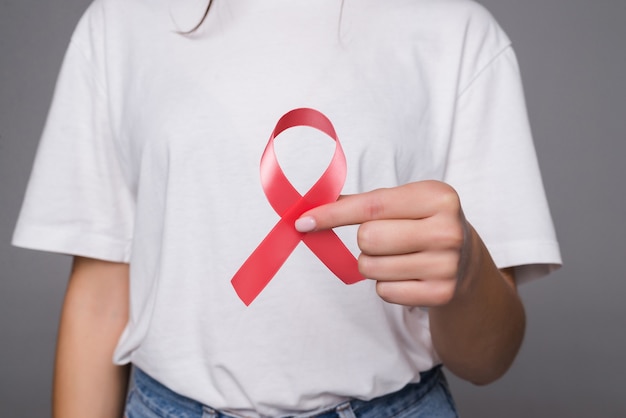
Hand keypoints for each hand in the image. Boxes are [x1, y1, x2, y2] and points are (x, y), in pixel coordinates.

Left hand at [295, 181, 472, 306]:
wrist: (467, 261)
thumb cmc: (424, 224)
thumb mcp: (406, 202)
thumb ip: (363, 204)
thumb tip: (313, 210)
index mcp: (438, 197)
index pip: (371, 206)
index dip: (332, 214)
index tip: (304, 221)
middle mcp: (447, 230)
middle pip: (368, 238)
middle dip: (364, 241)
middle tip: (385, 238)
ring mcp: (446, 265)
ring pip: (371, 267)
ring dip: (373, 264)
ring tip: (398, 257)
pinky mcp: (441, 294)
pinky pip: (384, 292)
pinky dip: (386, 285)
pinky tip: (407, 275)